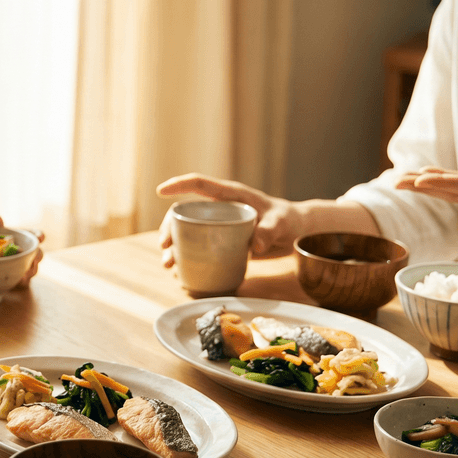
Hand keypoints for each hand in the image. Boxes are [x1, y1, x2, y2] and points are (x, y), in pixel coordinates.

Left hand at [0, 214, 43, 286]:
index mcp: (24, 239)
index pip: (36, 235)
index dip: (39, 235)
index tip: (40, 237)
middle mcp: (28, 253)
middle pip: (39, 253)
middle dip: (37, 255)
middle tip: (34, 256)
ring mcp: (25, 267)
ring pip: (34, 268)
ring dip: (32, 269)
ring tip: (26, 270)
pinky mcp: (20, 280)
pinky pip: (26, 281)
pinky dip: (24, 280)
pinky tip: (20, 280)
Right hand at [155, 173, 301, 261]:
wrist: (297, 233)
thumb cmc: (289, 220)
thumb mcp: (282, 223)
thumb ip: (270, 230)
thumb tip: (255, 246)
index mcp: (230, 196)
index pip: (199, 184)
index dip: (179, 185)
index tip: (160, 191)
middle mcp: (220, 209)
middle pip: (185, 213)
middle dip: (169, 228)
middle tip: (165, 246)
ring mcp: (219, 226)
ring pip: (188, 233)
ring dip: (174, 248)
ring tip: (168, 265)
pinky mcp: (222, 242)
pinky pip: (199, 248)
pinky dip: (187, 260)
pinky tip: (180, 273)